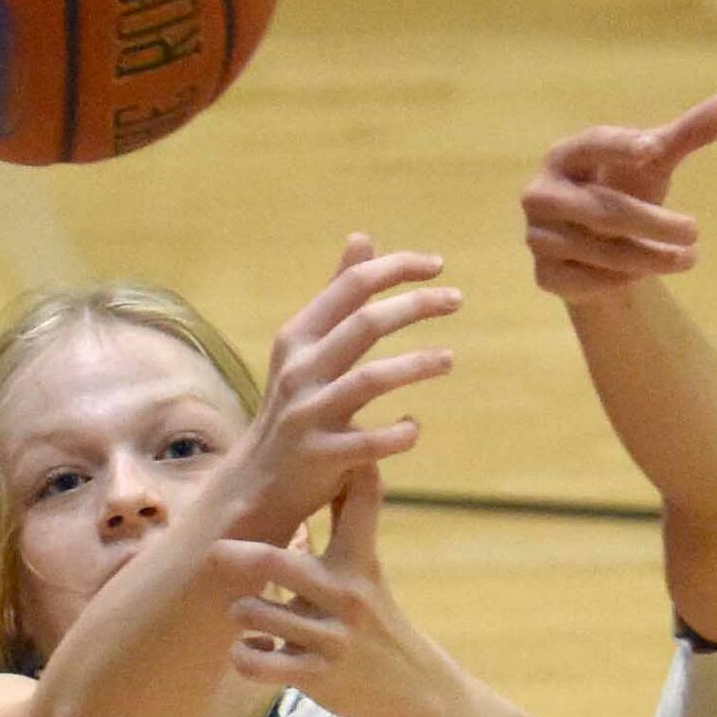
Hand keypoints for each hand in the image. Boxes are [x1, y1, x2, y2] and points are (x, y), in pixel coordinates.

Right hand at [226, 234, 457, 538]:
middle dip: (415, 306)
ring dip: (416, 365)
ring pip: (370, 380)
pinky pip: (369, 442)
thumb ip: (337, 294)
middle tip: (457, 299)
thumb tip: (362, 238)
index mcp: (298, 337)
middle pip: (365, 324)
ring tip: (448, 359)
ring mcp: (308, 413)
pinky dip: (399, 433)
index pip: (351, 287)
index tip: (437, 265)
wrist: (259, 478)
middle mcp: (300, 370)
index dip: (396, 269)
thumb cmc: (297, 401)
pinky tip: (414, 427)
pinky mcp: (321, 456)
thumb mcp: (308, 345)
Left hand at [226, 465, 459, 716]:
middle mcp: (345, 595)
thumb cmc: (373, 613)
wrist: (407, 685)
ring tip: (243, 612)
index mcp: (356, 560)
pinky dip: (244, 656)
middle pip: (280, 563)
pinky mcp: (316, 676)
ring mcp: (331, 638)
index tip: (323, 450)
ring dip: (241, 612)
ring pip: (257, 615)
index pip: (360, 502)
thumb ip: (351, 514)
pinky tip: (251, 650)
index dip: (349, 470)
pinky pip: (259, 665)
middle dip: (240, 555)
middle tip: (216, 552)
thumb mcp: (365, 564)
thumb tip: (349, 458)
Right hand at [521, 92, 716, 299]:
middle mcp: (542, 194)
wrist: (594, 247)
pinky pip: (591, 281)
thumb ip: (687, 133)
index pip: (592, 145)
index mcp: (565, 155)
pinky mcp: (546, 275)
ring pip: (602, 252)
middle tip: (695, 230)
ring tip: (688, 258)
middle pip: (604, 209)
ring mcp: (538, 236)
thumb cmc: (623, 187)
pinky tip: (645, 275)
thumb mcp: (654, 162)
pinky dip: (624, 281)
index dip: (622, 146)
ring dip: (651, 257)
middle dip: (654, 223)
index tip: (656, 148)